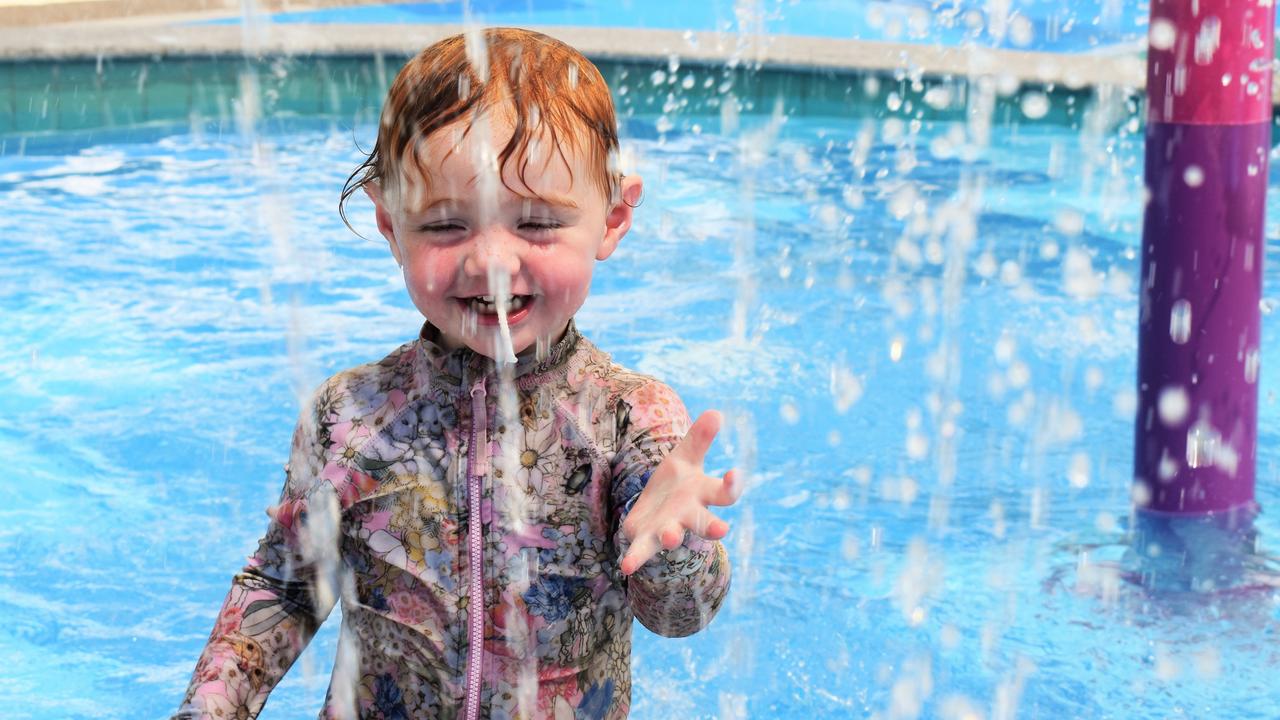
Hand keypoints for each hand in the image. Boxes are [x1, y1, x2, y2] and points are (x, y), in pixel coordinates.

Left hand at [619, 410, 738, 575]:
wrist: (655, 509)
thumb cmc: (677, 482)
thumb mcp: (685, 457)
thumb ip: (699, 438)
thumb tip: (716, 413)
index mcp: (702, 494)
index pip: (724, 493)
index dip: (731, 485)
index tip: (734, 474)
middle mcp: (689, 515)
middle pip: (704, 522)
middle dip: (712, 527)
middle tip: (722, 530)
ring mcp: (669, 529)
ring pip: (673, 536)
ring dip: (672, 537)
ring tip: (671, 537)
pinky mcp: (646, 539)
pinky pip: (641, 551)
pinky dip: (635, 559)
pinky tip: (627, 567)